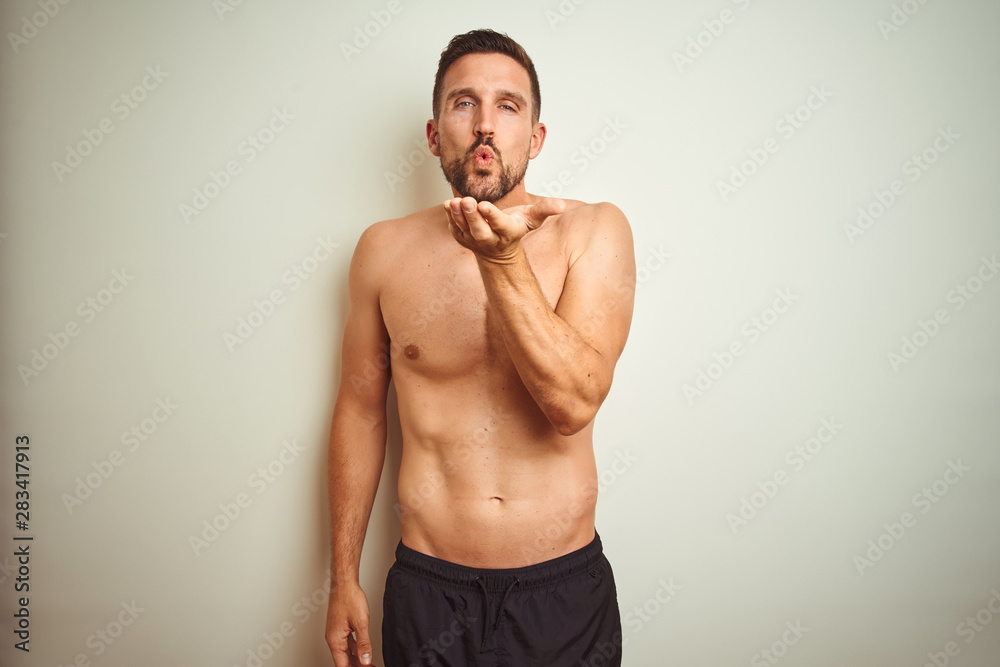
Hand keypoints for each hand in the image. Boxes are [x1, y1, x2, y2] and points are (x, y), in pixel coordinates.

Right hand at [326, 581, 372, 665]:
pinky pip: (347, 643)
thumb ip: (364, 644)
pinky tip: (363, 651)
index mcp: (335, 640)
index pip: (342, 664)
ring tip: (368, 663)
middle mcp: (333, 638)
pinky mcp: (340, 627)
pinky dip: (355, 649)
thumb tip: (365, 659)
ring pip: (346, 652)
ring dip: (356, 659)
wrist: (344, 583)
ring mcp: (336, 632)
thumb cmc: (349, 598)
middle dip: (356, 666)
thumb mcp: (361, 623)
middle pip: (344, 660)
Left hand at [443, 196, 565, 262]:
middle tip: (467, 201)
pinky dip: (450, 217)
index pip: (499, 224)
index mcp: (507, 232)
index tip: (484, 205)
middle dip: (472, 216)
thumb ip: (546, 210)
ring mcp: (474, 241)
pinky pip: (454, 228)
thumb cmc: (516, 227)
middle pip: (479, 230)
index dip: (491, 216)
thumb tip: (562, 205)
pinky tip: (448, 204)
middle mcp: (490, 239)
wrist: (498, 249)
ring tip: (453, 202)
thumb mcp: (533, 219)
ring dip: (458, 216)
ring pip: (464, 229)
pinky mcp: (462, 238)